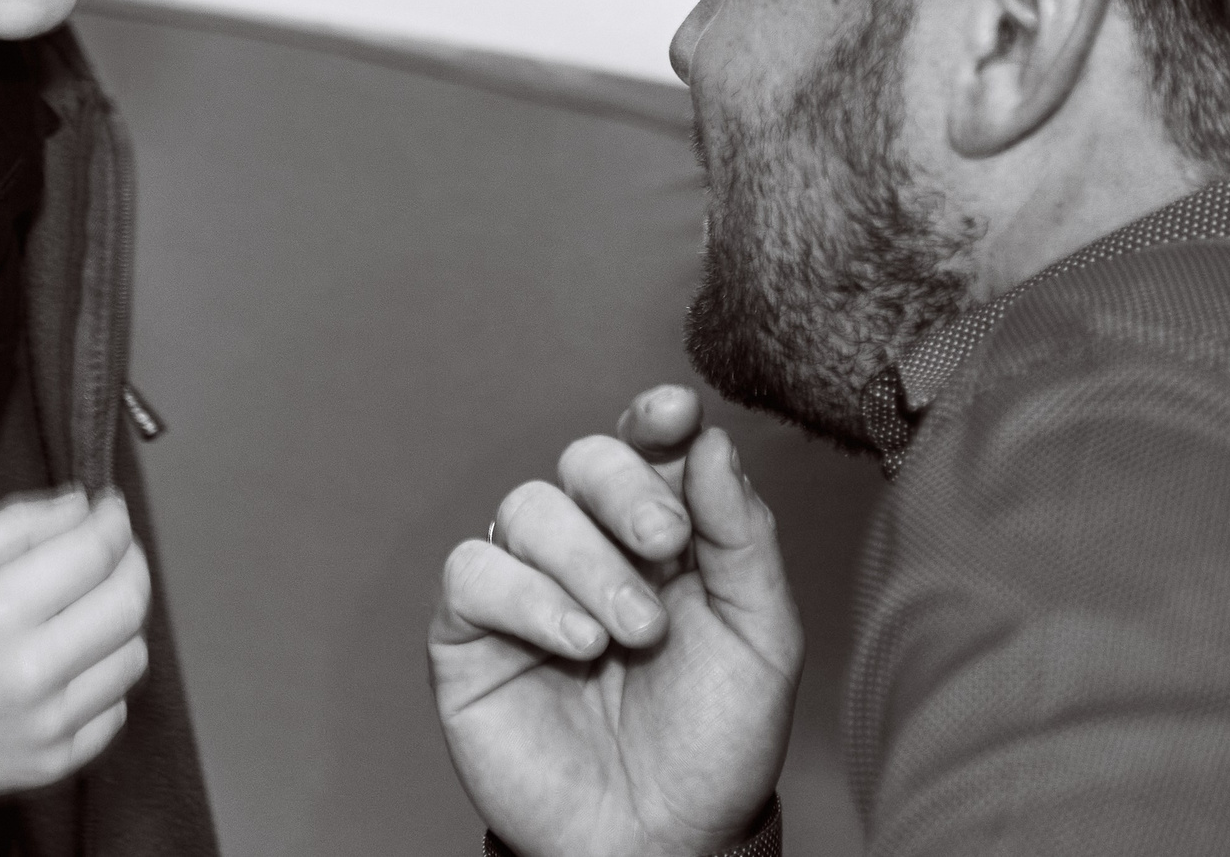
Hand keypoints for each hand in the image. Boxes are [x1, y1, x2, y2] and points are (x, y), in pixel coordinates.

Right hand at [0, 487, 149, 830]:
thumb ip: (19, 522)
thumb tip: (84, 505)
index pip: (97, 551)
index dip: (113, 521)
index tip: (110, 509)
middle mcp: (30, 669)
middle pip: (129, 602)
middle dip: (130, 562)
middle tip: (112, 550)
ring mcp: (46, 723)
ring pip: (132, 656)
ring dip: (122, 621)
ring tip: (88, 607)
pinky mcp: (53, 764)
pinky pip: (115, 710)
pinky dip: (105, 679)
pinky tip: (72, 663)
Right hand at [430, 386, 801, 856]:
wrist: (660, 843)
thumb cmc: (714, 745)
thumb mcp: (760, 637)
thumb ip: (741, 536)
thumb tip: (710, 440)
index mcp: (661, 536)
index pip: (646, 446)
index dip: (653, 418)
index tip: (675, 414)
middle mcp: (589, 548)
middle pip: (584, 460)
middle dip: (625, 489)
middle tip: (663, 544)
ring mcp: (526, 587)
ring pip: (529, 508)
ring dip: (586, 561)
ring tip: (629, 633)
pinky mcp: (469, 635)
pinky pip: (473, 571)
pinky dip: (527, 595)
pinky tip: (577, 643)